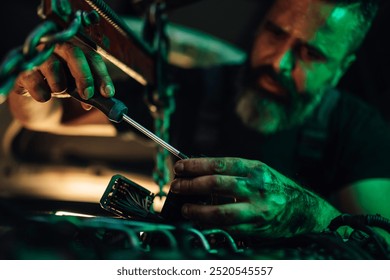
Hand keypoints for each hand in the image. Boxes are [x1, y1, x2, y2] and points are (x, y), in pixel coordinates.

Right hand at [12, 41, 114, 102]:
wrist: (33, 101)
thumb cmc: (59, 89)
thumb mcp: (78, 92)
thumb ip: (93, 95)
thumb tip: (107, 103)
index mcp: (74, 51)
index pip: (92, 57)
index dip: (102, 75)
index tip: (108, 93)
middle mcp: (56, 48)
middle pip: (73, 53)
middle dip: (84, 76)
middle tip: (88, 95)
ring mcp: (36, 56)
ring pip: (52, 64)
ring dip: (60, 84)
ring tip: (59, 92)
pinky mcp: (21, 70)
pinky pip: (32, 78)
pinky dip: (41, 92)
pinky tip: (44, 97)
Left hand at [170, 157, 331, 237]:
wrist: (302, 209)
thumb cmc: (275, 187)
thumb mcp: (258, 171)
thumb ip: (232, 171)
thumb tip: (200, 171)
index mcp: (255, 169)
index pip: (220, 164)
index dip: (196, 165)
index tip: (180, 167)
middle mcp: (256, 187)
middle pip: (216, 184)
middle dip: (191, 185)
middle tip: (177, 186)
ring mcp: (256, 209)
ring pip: (220, 211)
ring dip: (197, 210)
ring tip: (185, 208)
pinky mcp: (255, 227)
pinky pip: (227, 227)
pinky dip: (209, 224)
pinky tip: (199, 220)